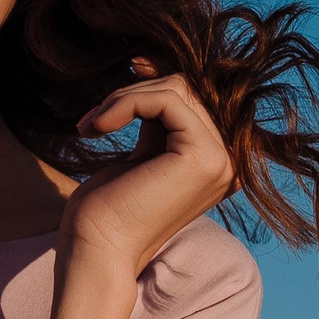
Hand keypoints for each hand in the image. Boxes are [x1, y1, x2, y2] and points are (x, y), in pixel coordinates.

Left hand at [45, 58, 236, 318]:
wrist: (96, 251)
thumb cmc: (107, 210)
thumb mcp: (140, 152)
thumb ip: (157, 120)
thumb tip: (153, 67)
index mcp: (215, 162)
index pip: (194, 97)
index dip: (156, 79)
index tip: (126, 72)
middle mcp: (228, 162)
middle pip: (186, 88)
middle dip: (132, 93)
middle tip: (92, 121)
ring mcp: (221, 160)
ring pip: (175, 89)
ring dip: (123, 99)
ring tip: (91, 126)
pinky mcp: (203, 157)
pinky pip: (165, 100)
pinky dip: (124, 104)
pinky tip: (96, 128)